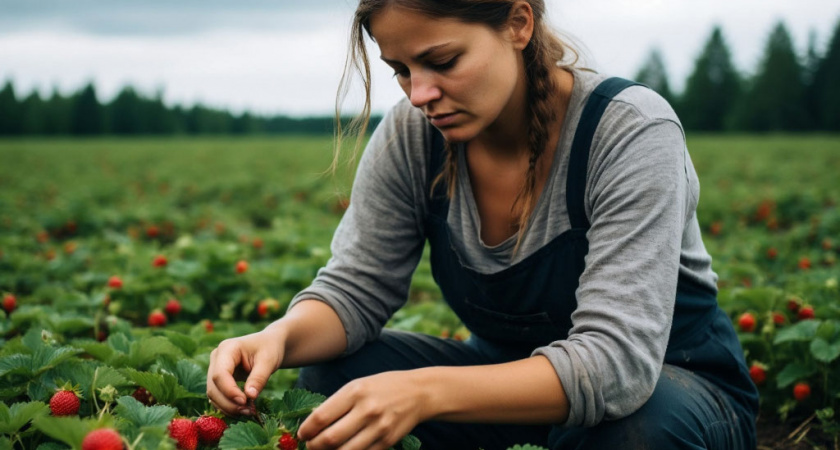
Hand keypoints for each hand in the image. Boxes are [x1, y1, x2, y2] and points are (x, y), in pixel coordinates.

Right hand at [206, 327, 284, 414]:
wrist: (270, 344)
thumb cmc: (270, 349)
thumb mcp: (268, 361)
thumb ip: (258, 378)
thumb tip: (250, 397)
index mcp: (227, 348)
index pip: (220, 374)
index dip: (229, 391)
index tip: (245, 402)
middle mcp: (216, 358)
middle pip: (213, 387)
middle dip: (229, 403)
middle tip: (248, 411)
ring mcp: (215, 368)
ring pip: (213, 394)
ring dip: (228, 407)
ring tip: (248, 412)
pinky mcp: (219, 379)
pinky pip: (218, 396)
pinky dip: (228, 406)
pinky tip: (242, 410)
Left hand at [298, 370, 427, 449]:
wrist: (418, 393)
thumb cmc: (382, 387)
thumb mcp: (358, 386)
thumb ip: (336, 404)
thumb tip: (312, 425)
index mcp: (355, 392)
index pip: (321, 417)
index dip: (306, 430)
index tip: (302, 434)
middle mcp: (367, 410)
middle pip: (330, 439)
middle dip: (314, 447)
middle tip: (310, 446)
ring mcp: (378, 428)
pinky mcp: (387, 442)